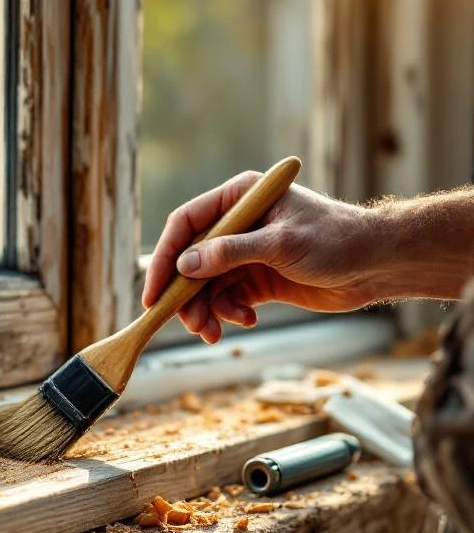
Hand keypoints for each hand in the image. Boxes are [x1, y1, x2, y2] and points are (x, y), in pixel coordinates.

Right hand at [142, 172, 377, 343]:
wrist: (378, 265)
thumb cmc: (336, 240)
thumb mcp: (281, 244)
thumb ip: (230, 253)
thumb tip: (184, 266)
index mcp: (239, 199)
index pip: (186, 224)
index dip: (165, 257)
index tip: (154, 293)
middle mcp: (237, 224)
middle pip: (191, 260)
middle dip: (186, 295)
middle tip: (190, 324)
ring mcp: (245, 253)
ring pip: (206, 284)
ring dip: (206, 310)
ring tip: (213, 333)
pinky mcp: (257, 279)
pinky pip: (227, 298)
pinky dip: (229, 313)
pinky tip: (247, 321)